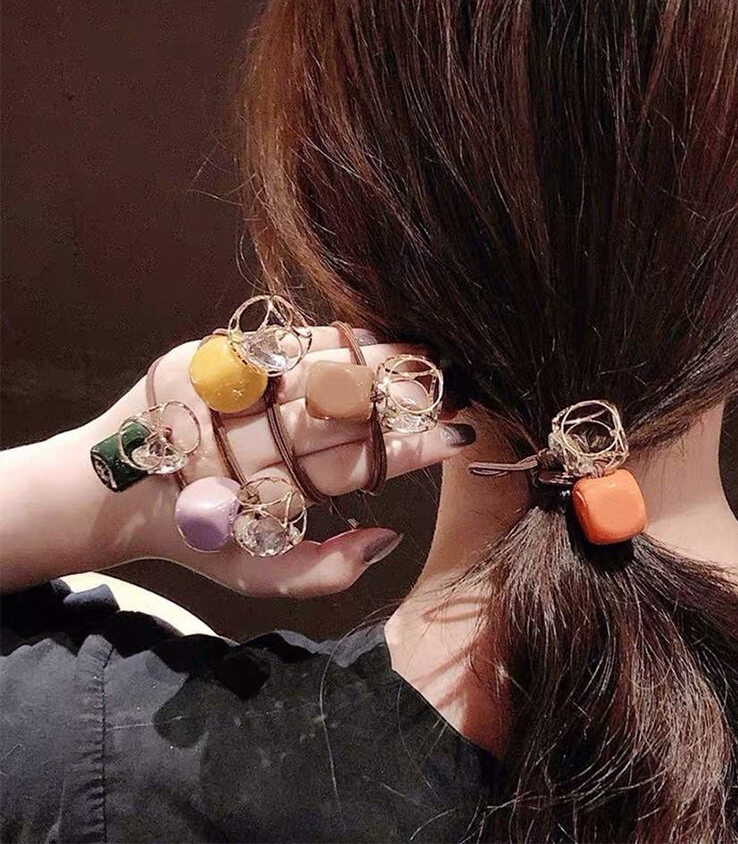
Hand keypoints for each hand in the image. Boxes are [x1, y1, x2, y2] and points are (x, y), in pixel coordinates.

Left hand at [0, 327, 474, 597]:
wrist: (109, 489)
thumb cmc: (200, 534)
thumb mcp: (254, 576)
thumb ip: (323, 571)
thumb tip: (388, 538)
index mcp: (252, 501)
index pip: (346, 469)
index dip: (405, 452)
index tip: (454, 437)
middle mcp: (234, 443)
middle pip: (334, 414)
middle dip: (399, 399)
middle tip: (449, 390)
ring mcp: (212, 394)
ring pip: (309, 371)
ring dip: (373, 361)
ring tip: (423, 356)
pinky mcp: (194, 357)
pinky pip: (275, 342)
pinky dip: (327, 338)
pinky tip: (370, 336)